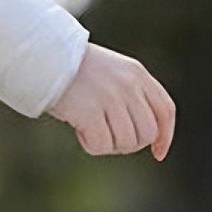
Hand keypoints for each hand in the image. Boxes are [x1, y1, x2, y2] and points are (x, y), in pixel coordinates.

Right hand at [48, 43, 175, 160]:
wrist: (45, 57)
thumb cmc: (77, 72)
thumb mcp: (115, 74)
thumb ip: (135, 98)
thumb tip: (151, 139)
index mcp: (138, 74)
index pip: (165, 111)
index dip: (166, 136)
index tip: (157, 153)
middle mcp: (128, 85)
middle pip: (147, 134)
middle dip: (131, 144)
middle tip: (110, 135)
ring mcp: (110, 98)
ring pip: (126, 143)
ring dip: (109, 144)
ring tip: (92, 128)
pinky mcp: (90, 112)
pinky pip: (102, 146)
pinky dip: (91, 145)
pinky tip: (80, 130)